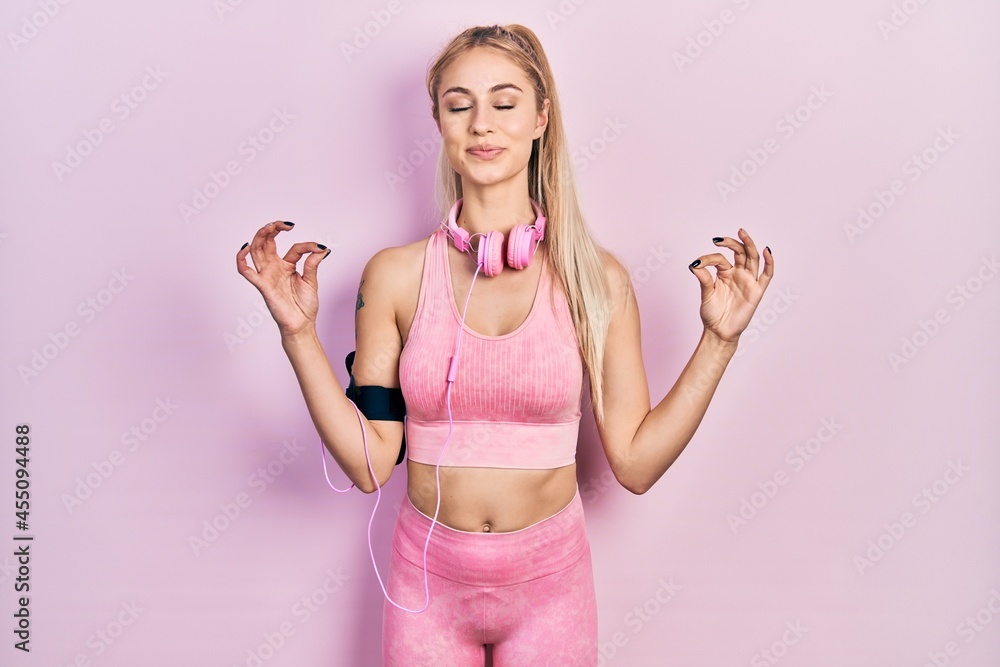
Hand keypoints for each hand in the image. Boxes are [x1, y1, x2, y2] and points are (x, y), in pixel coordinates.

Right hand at [236, 221, 329, 336]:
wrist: (302, 324)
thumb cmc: (305, 305)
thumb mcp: (311, 281)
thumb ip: (312, 264)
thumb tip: (322, 248)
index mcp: (287, 265)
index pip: (294, 248)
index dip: (307, 245)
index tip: (319, 247)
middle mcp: (274, 268)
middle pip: (267, 242)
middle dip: (273, 229)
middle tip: (284, 224)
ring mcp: (267, 275)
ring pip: (256, 251)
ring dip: (260, 236)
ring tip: (270, 226)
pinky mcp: (262, 285)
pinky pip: (246, 272)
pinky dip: (241, 259)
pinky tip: (245, 248)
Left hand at [688, 229, 773, 343]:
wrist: (719, 331)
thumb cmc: (712, 313)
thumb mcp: (706, 294)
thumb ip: (704, 279)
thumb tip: (694, 265)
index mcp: (725, 273)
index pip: (720, 258)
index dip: (708, 259)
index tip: (697, 264)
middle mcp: (738, 274)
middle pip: (740, 252)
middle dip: (732, 243)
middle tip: (719, 238)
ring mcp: (748, 281)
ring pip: (752, 259)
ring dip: (748, 245)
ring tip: (742, 233)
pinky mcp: (757, 291)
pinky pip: (766, 275)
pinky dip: (769, 263)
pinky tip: (766, 251)